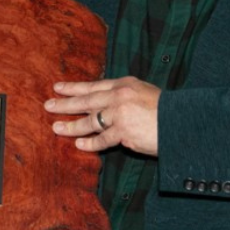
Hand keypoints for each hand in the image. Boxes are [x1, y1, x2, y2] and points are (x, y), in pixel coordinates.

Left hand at [45, 76, 160, 155]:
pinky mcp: (124, 132)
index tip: (58, 88)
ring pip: (90, 120)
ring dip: (72, 125)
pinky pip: (102, 139)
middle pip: (87, 100)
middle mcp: (120, 96)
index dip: (74, 87)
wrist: (182, 122)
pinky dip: (90, 143)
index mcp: (125, 84)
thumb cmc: (167, 110)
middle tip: (48, 106)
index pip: (94, 85)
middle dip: (65, 104)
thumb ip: (124, 96)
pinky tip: (79, 145)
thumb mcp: (144, 93)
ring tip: (57, 128)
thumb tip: (103, 104)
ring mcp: (121, 114)